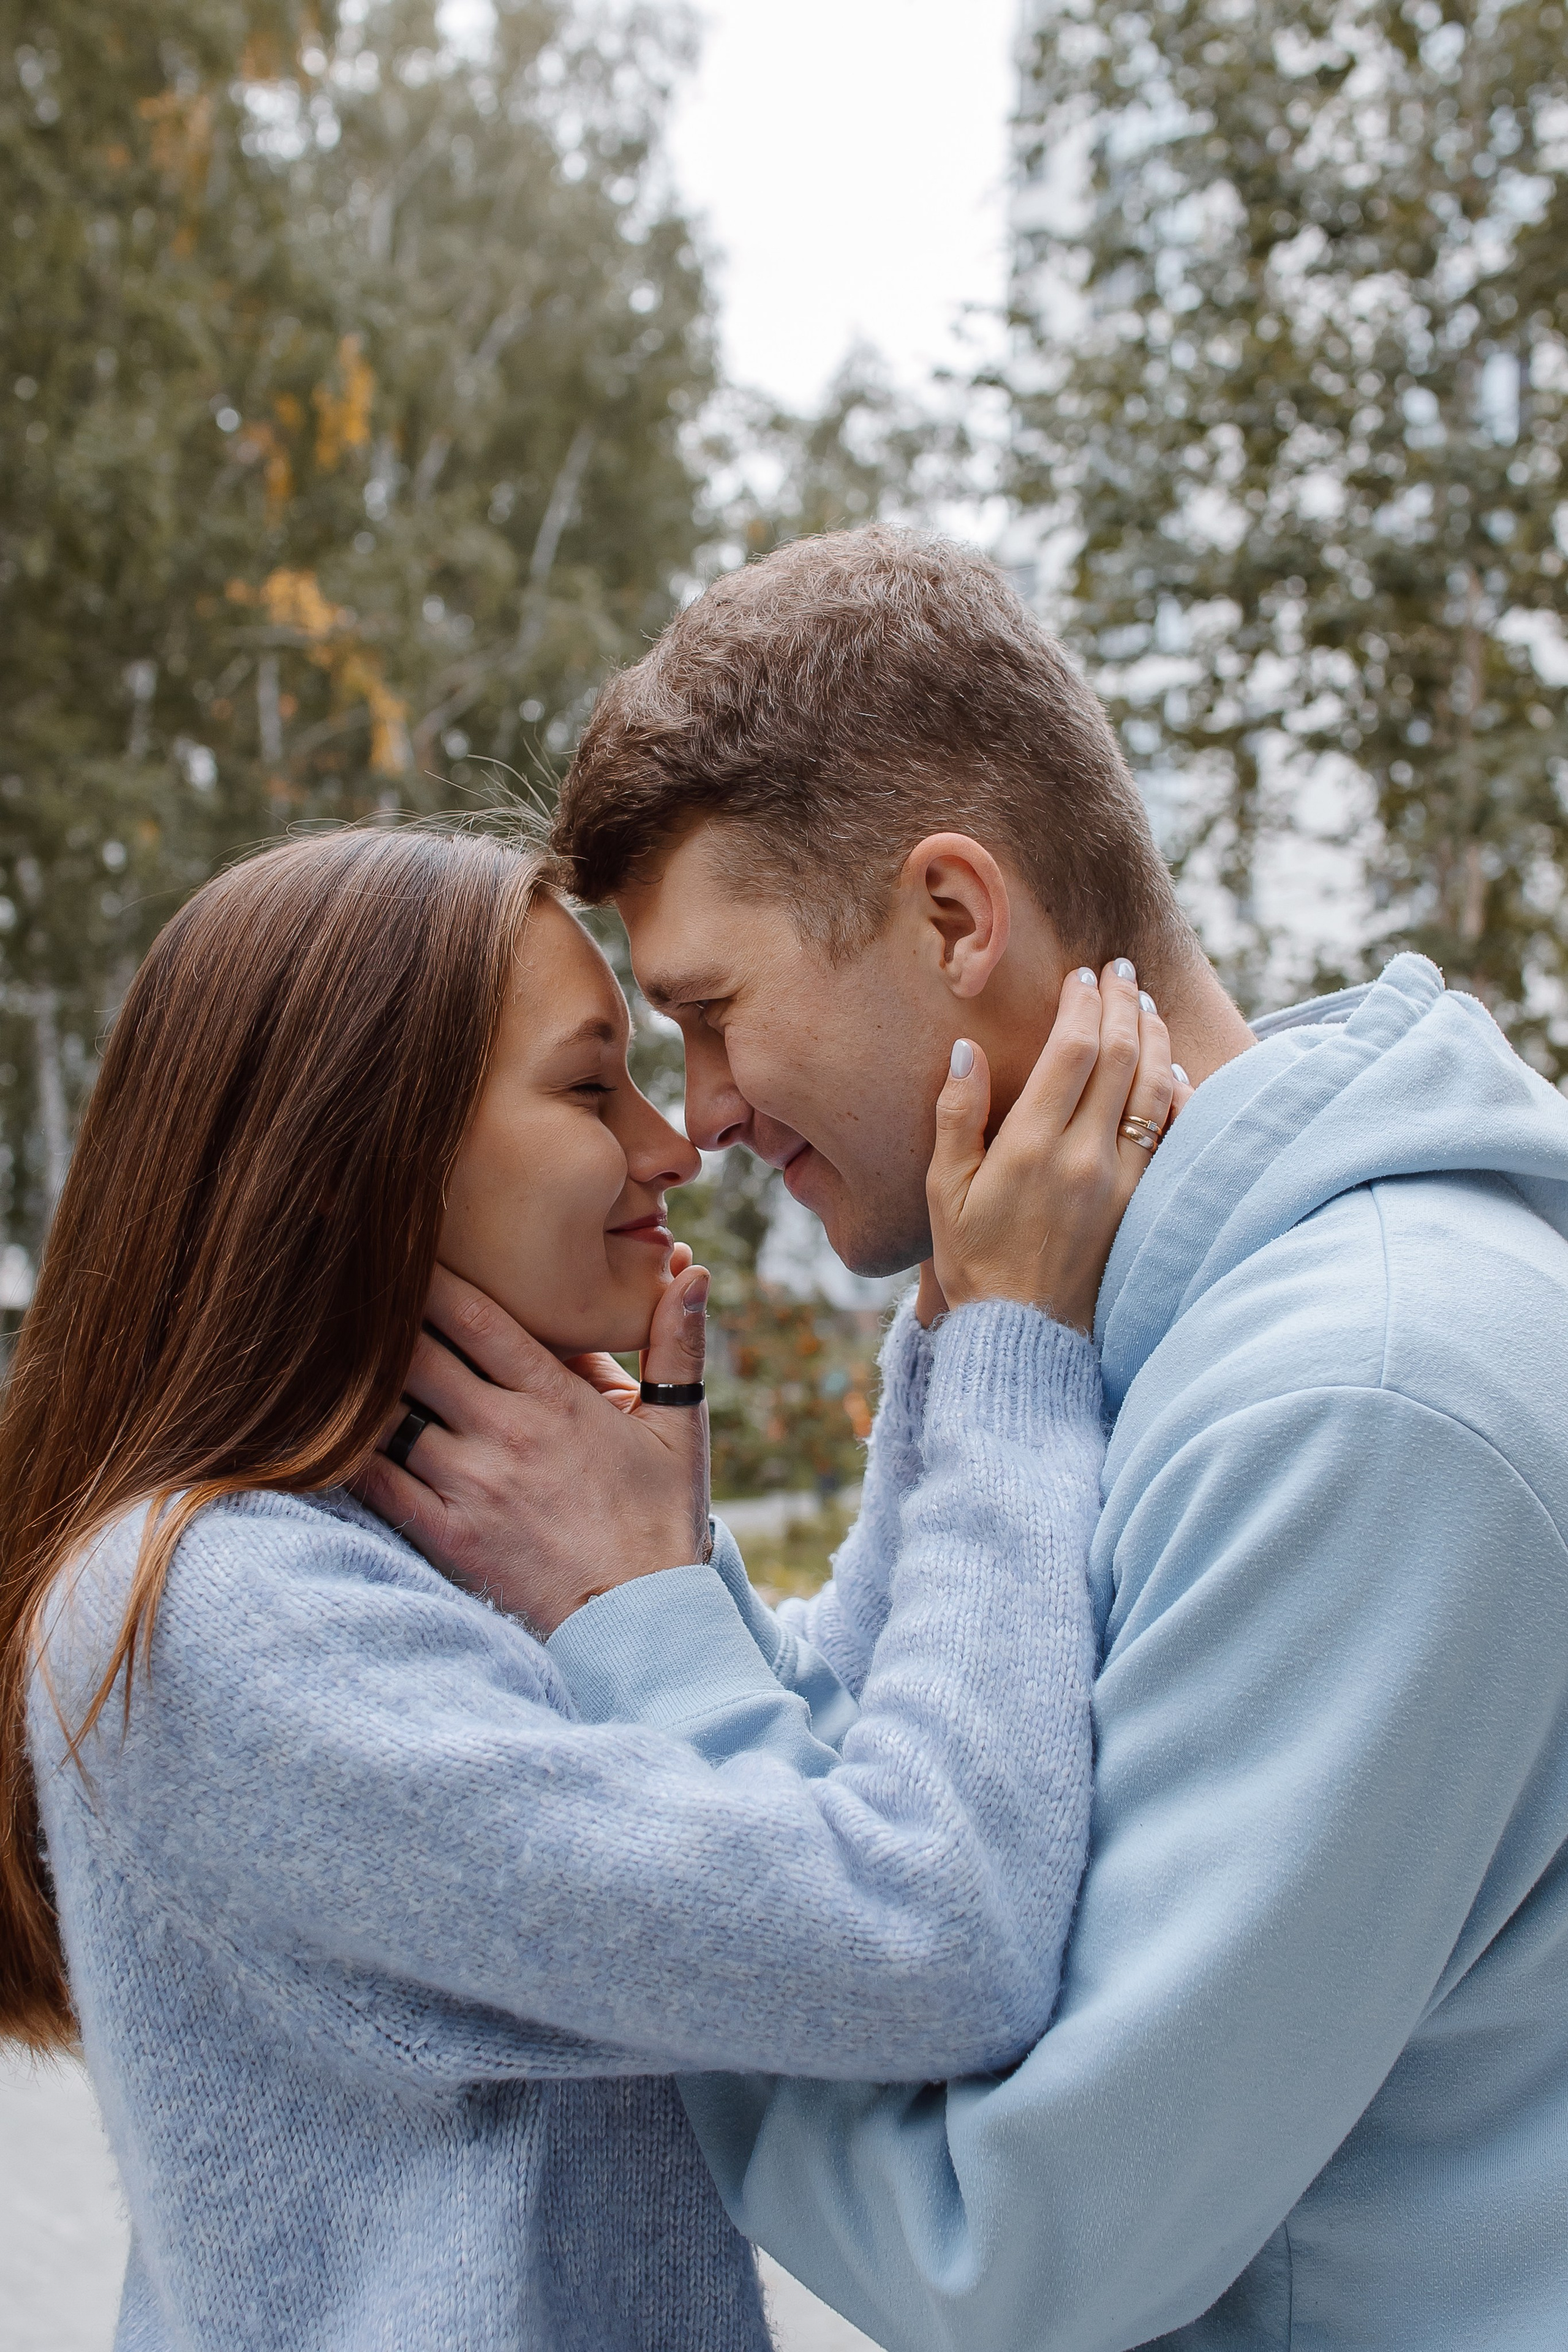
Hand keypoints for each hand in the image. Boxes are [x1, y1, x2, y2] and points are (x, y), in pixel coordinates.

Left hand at [351, 1258, 711, 1635]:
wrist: (643, 1621)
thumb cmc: (660, 1517)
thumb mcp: (679, 1426)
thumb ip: (677, 1343)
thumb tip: (692, 1265)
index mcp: (554, 1399)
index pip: (474, 1317)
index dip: (427, 1276)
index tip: (397, 1248)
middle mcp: (505, 1434)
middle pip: (415, 1354)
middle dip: (378, 1318)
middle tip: (345, 1288)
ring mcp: (470, 1486)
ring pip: (389, 1414)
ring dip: (357, 1382)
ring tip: (324, 1349)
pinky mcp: (446, 1535)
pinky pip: (376, 1483)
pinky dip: (345, 1453)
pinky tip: (322, 1428)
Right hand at [922, 958, 1190, 1334]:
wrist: (1026, 1337)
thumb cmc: (975, 1262)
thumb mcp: (945, 1190)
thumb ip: (957, 1116)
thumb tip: (965, 1050)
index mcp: (1032, 1146)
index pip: (1073, 1050)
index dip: (1082, 1002)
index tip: (1082, 974)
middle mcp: (1085, 1156)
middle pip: (1121, 1055)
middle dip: (1123, 1002)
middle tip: (1119, 969)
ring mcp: (1123, 1181)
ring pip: (1155, 1088)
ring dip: (1154, 1037)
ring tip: (1146, 1004)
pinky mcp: (1144, 1203)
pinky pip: (1173, 1133)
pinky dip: (1178, 1092)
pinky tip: (1173, 1069)